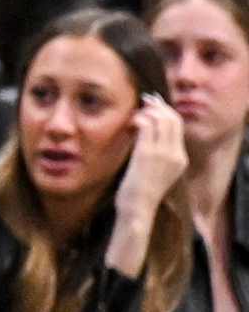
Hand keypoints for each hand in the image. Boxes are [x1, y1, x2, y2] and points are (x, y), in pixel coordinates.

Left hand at [114, 93, 186, 229]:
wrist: (137, 210)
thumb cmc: (141, 194)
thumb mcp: (156, 173)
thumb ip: (156, 155)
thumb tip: (146, 134)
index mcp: (180, 160)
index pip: (177, 126)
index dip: (166, 112)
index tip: (153, 105)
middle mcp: (175, 155)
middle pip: (172, 119)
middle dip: (158, 106)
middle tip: (144, 101)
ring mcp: (162, 154)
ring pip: (161, 119)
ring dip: (148, 111)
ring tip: (136, 112)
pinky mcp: (147, 154)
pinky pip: (147, 126)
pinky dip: (139, 119)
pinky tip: (131, 122)